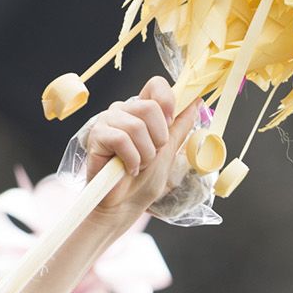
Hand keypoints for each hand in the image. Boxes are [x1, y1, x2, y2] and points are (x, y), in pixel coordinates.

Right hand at [81, 79, 197, 215]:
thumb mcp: (169, 151)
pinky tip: (126, 169)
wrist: (124, 207)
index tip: (171, 122)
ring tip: (137, 166)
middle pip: (149, 107)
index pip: (155, 85)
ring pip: (136, 126)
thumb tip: (196, 101)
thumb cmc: (143, 182)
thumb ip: (180, 126)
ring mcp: (107, 121)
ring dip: (144, 154)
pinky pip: (121, 139)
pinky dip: (131, 160)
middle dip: (157, 139)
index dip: (167, 101)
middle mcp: (123, 111)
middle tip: (150, 157)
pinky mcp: (96, 136)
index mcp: (141, 111)